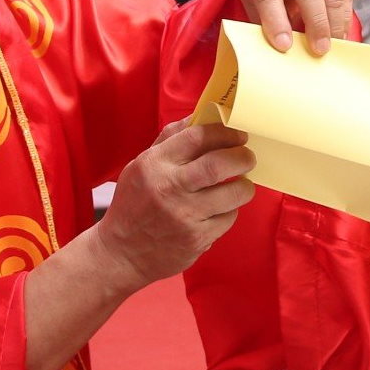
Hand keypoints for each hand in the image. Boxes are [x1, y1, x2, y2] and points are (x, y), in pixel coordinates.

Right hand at [98, 119, 255, 289]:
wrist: (122, 254)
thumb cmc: (135, 203)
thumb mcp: (142, 166)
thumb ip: (171, 140)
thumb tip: (202, 115)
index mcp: (154, 164)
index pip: (197, 136)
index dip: (224, 132)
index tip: (238, 134)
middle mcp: (169, 188)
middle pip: (219, 164)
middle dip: (242, 157)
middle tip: (248, 157)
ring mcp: (185, 216)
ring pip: (233, 192)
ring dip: (243, 186)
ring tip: (239, 185)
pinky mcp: (197, 239)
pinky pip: (229, 218)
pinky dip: (229, 211)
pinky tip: (218, 210)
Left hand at [237, 0, 353, 54]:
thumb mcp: (252, 0)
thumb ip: (264, 21)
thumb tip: (284, 50)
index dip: (276, 21)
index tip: (285, 46)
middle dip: (316, 23)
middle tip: (319, 50)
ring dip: (334, 22)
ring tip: (332, 44)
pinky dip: (343, 15)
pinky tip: (338, 32)